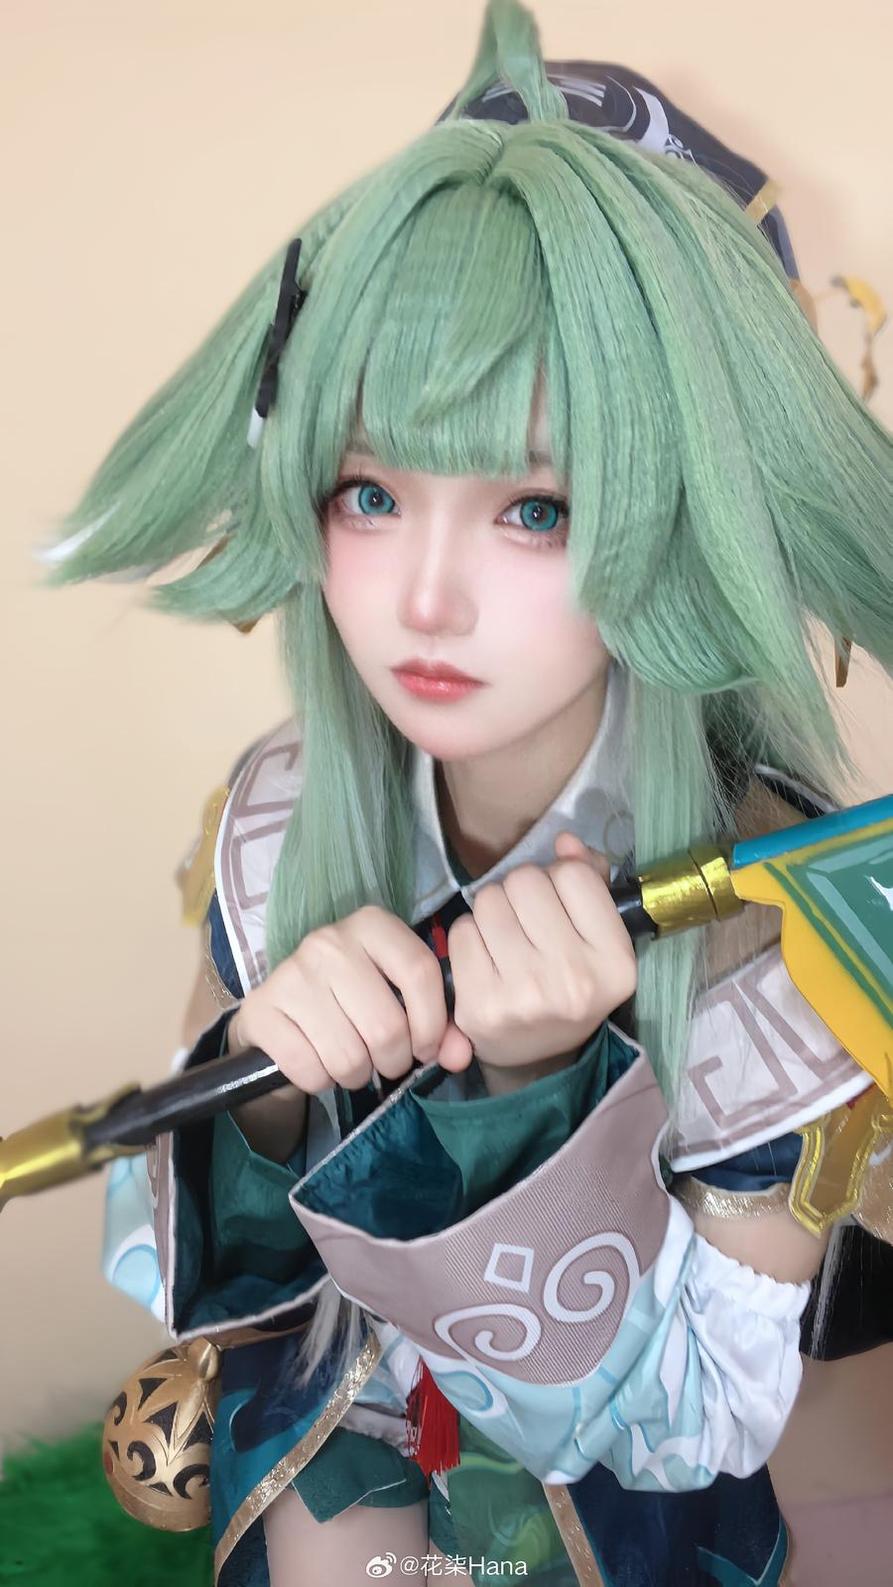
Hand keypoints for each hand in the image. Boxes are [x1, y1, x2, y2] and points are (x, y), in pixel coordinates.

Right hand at [227, 904, 469, 1095]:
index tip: (425, 1049)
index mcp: (371, 925)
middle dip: (393, 1060)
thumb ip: (439, 1027)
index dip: (432, 1024)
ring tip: (352, 1062)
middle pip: (386, 1026)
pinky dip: (320, 1082)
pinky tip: (318, 1064)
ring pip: (349, 1056)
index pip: (420, 972)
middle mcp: (329, 941)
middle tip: (385, 1061)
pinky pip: (309, 1070)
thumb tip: (460, 1056)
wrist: (280, 1012)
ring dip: (357, 1076)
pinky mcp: (262, 1010)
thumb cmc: (352, 1001)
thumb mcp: (399, 1000)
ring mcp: (291, 974)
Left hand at [434, 831, 636, 1073]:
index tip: (560, 903)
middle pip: (525, 882)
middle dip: (521, 891)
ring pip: (489, 901)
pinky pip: (462, 932)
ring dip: (493, 910)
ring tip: (506, 937)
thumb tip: (564, 840)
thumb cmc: (570, 983)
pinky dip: (470, 936)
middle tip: (527, 919)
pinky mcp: (480, 1006)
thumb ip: (590, 880)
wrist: (539, 1059)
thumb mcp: (598, 938)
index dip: (560, 878)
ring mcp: (524, 995)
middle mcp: (573, 979)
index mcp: (614, 961)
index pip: (573, 875)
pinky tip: (485, 959)